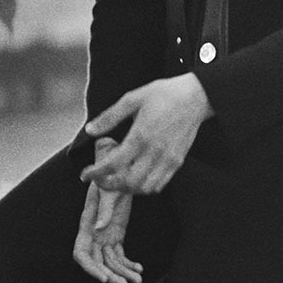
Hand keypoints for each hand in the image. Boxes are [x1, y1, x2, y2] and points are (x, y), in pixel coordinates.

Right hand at [71, 180, 141, 282]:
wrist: (120, 173)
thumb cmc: (110, 179)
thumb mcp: (108, 191)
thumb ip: (103, 209)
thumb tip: (99, 229)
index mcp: (86, 226)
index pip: (81, 254)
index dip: (90, 268)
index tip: (104, 277)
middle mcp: (93, 234)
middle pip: (98, 262)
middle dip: (110, 275)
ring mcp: (104, 236)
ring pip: (111, 262)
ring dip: (123, 272)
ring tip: (137, 279)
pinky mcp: (115, 235)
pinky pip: (119, 255)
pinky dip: (128, 264)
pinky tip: (139, 268)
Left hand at [81, 73, 212, 193]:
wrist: (196, 97)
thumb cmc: (164, 94)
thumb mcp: (133, 98)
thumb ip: (110, 117)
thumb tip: (90, 130)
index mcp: (140, 135)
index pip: (113, 164)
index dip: (95, 172)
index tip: (85, 174)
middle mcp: (154, 152)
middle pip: (127, 182)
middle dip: (108, 184)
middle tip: (99, 179)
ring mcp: (168, 159)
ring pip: (143, 187)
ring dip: (126, 188)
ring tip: (117, 180)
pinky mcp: (177, 162)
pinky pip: (159, 185)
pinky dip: (144, 187)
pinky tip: (136, 178)